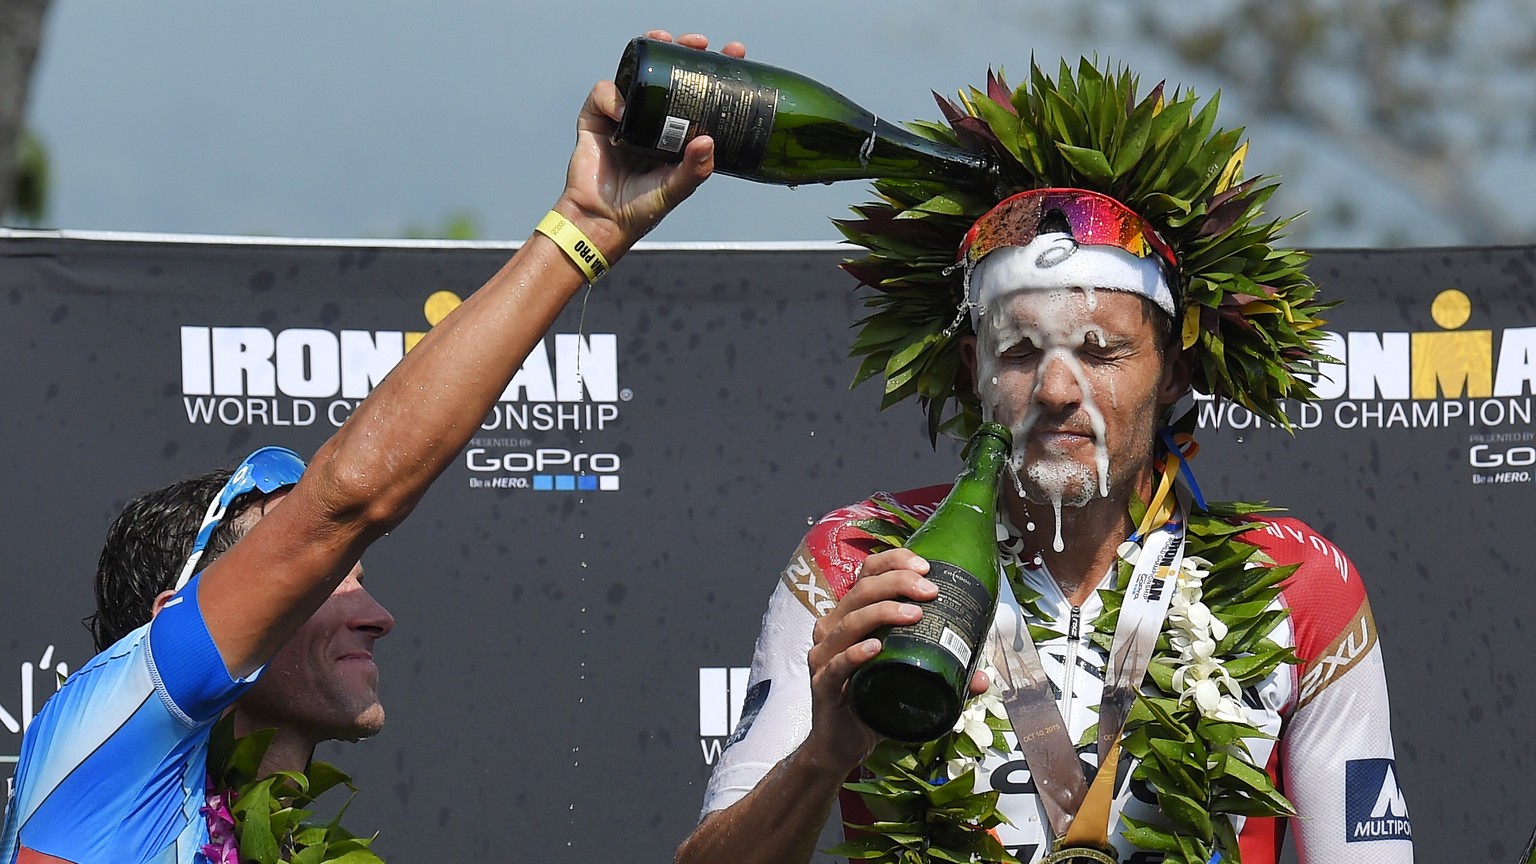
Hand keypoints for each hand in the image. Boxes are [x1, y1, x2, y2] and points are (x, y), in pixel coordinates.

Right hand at [556, 30, 746, 254]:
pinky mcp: (596, 119)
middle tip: (698, 44)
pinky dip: (612, 97)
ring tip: (661, 43)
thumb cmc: (640, 208)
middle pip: (668, 72)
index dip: (715, 70)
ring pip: (635, 72)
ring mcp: (623, 115)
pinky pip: (604, 93)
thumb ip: (694, 170)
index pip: (699, 92)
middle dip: (682, 50)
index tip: (734, 53)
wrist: (601, 221)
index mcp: (676, 131)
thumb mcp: (675, 188)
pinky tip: (623, 111)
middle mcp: (652, 118)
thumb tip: (708, 142)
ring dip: (648, 53)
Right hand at [800, 549, 990, 770]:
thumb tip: (981, 677)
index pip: (867, 575)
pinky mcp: (822, 685)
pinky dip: (855, 654)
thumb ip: (943, 677)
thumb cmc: (872, 705)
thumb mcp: (908, 683)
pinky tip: (875, 648)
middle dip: (897, 583)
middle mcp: (833, 629)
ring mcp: (824, 656)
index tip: (926, 566)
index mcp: (851, 617)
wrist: (842, 746)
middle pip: (861, 591)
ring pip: (849, 622)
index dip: (894, 562)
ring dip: (883, 612)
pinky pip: (836, 665)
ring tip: (915, 613)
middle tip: (930, 590)